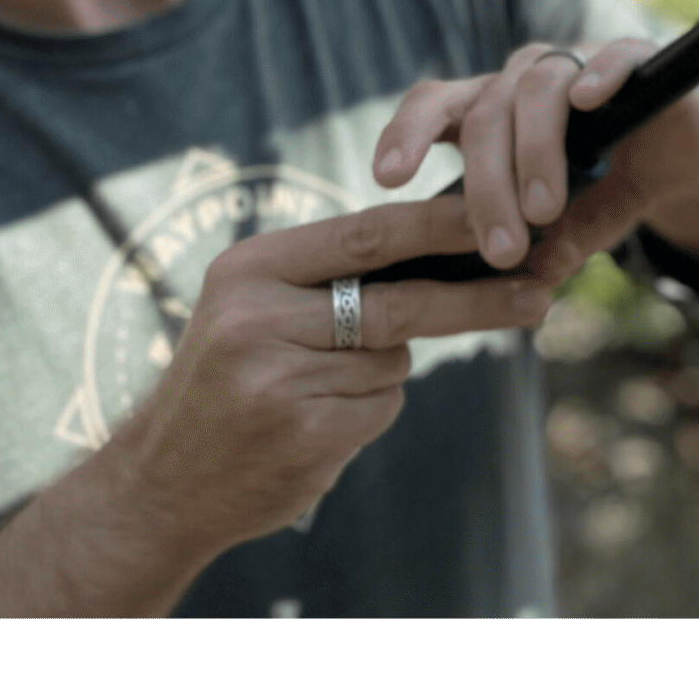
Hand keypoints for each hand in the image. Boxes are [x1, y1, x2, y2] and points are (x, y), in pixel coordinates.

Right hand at [112, 197, 549, 578]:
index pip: (371, 232)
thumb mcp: (255, 304)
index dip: (446, 224)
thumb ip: (334, 274)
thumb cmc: (228, 378)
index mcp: (250, 268)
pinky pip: (381, 407)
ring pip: (392, 360)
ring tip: (314, 390)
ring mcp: (280, 380)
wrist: (158, 483)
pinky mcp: (305, 436)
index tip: (510, 215)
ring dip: (382, 372)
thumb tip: (455, 240)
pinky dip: (367, 412)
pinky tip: (314, 427)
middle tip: (540, 289)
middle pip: (400, 300)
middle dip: (476, 297)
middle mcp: (259, 318)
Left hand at [370, 41, 698, 281]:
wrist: (685, 160)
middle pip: (487, 114)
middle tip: (500, 248)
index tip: (385, 179)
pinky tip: (589, 101)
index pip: (436, 106)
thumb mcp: (576, 225)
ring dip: (535, 153)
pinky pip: (612, 55)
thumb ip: (556, 244)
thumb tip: (531, 276)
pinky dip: (599, 74)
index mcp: (494, 110)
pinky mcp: (637, 58)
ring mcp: (580, 63)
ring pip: (537, 88)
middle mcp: (527, 78)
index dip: (405, 135)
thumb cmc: (610, 187)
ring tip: (544, 211)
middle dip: (487, 186)